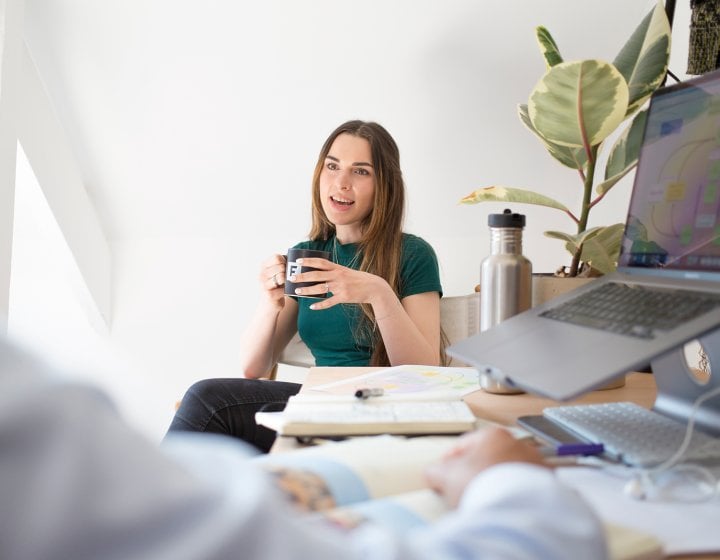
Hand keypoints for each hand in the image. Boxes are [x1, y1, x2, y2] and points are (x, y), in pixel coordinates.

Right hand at [259, 254, 286, 307]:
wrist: (269, 305)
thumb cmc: (275, 287)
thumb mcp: (275, 273)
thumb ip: (281, 264)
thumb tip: (294, 256)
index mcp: (263, 266)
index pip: (276, 257)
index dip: (285, 260)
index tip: (287, 266)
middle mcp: (261, 275)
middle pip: (280, 266)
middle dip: (287, 272)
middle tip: (287, 277)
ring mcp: (264, 285)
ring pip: (282, 277)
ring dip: (287, 281)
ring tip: (286, 284)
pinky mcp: (269, 295)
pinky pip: (284, 289)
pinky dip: (288, 290)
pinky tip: (286, 292)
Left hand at [287, 257, 389, 308]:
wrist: (374, 287)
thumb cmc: (358, 279)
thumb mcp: (346, 271)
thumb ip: (334, 271)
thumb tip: (319, 271)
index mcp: (338, 268)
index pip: (320, 262)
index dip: (309, 261)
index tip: (298, 261)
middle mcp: (338, 276)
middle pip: (317, 275)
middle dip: (303, 276)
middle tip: (291, 278)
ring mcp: (341, 287)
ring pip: (320, 288)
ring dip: (307, 290)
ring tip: (297, 291)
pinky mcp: (344, 297)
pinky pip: (329, 302)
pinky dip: (320, 305)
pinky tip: (312, 306)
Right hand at [425, 426, 545, 507]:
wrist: (516, 510)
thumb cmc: (481, 485)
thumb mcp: (446, 476)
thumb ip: (435, 470)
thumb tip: (433, 472)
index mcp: (492, 435)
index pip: (464, 445)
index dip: (449, 461)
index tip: (443, 474)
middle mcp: (518, 443)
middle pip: (488, 457)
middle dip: (475, 472)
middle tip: (464, 490)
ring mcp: (535, 463)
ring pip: (508, 472)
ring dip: (497, 483)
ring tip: (486, 501)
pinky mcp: (547, 484)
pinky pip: (525, 487)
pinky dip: (515, 494)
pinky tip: (505, 506)